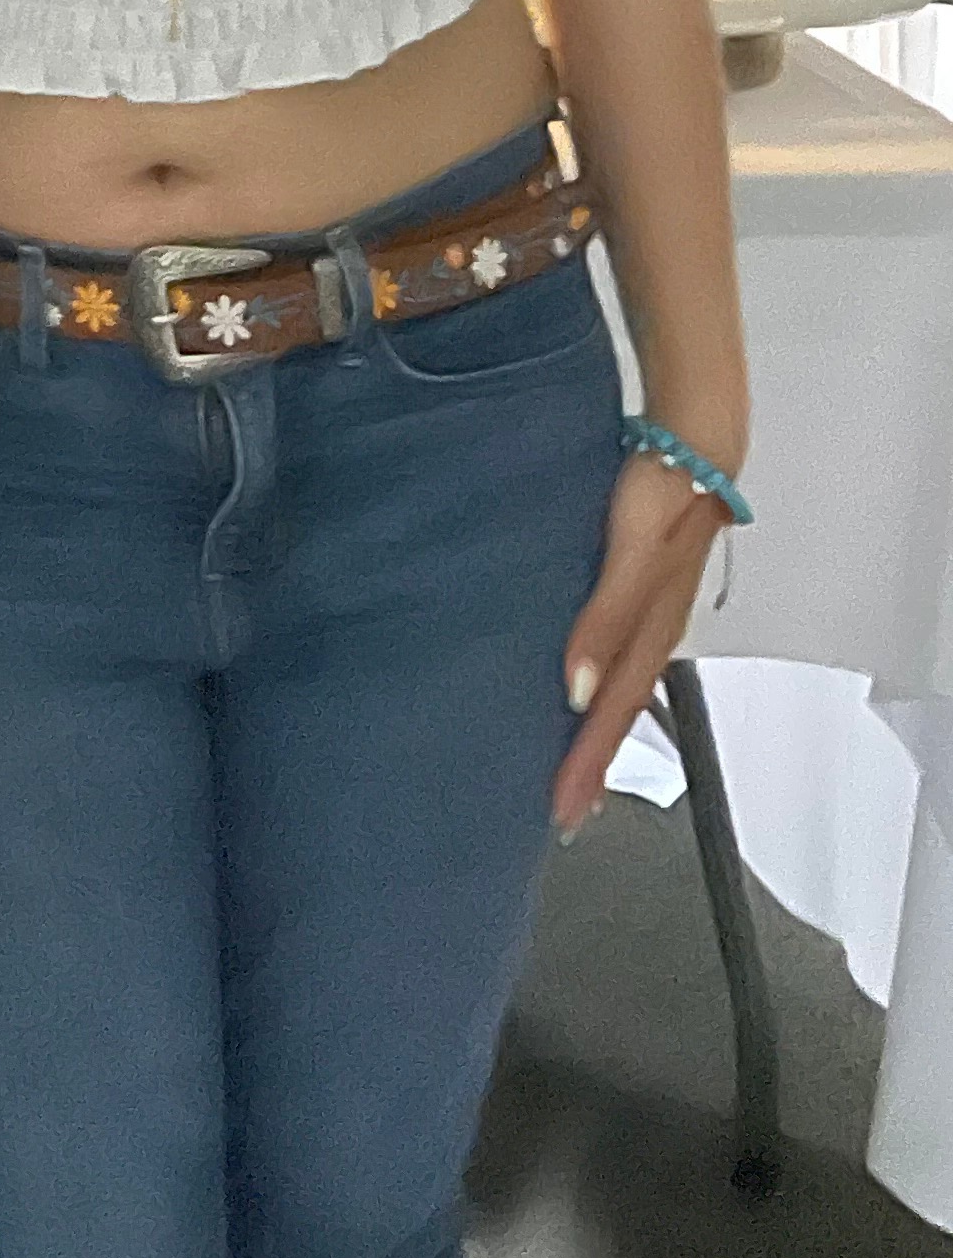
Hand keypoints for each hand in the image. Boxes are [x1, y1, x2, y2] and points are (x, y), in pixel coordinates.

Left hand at [555, 447, 740, 829]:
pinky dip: (600, 686)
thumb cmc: (664, 494)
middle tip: (565, 811)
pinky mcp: (638, 590)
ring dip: (596, 732)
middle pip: (618, 714)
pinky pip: (616, 654)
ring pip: (619, 689)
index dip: (588, 766)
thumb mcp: (633, 557)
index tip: (565, 812)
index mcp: (650, 634)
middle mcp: (651, 632)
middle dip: (593, 765)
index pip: (613, 716)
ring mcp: (648, 613)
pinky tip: (580, 689)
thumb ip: (604, 620)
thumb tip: (577, 690)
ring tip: (573, 768)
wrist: (693, 444)